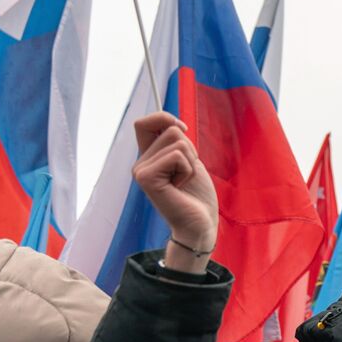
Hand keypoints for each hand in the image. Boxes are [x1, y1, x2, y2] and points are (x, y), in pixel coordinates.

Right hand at [131, 112, 217, 271]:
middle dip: (189, 149)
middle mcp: (140, 162)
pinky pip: (176, 155)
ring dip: (190, 161)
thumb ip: (177, 142)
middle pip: (169, 130)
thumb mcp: (189, 160)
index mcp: (148, 157)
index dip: (164, 118)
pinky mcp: (146, 178)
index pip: (144, 123)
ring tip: (183, 181)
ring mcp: (140, 170)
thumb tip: (174, 124)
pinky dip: (187, 169)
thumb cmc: (197, 195)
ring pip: (176, 142)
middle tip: (186, 173)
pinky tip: (181, 186)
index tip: (182, 129)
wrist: (200, 223)